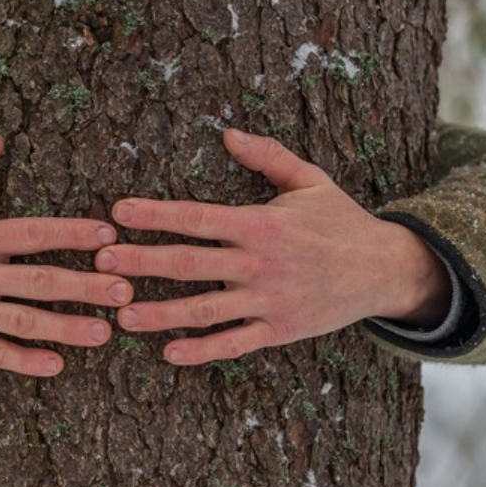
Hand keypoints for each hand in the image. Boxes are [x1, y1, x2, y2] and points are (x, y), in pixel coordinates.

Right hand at [0, 134, 133, 376]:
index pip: (31, 233)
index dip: (72, 233)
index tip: (109, 234)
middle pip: (38, 281)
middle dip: (85, 285)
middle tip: (126, 290)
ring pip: (22, 322)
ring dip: (67, 328)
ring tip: (106, 332)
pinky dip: (24, 361)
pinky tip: (58, 365)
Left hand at [95, 129, 451, 365]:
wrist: (385, 269)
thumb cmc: (340, 221)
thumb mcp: (309, 180)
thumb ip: (267, 156)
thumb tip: (226, 133)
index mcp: (261, 223)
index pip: (197, 217)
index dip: (155, 215)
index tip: (118, 213)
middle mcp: (260, 262)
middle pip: (189, 263)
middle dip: (142, 261)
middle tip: (100, 262)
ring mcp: (268, 299)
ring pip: (204, 309)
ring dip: (160, 313)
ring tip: (121, 315)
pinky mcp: (278, 330)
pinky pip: (234, 343)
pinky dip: (202, 351)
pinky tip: (169, 353)